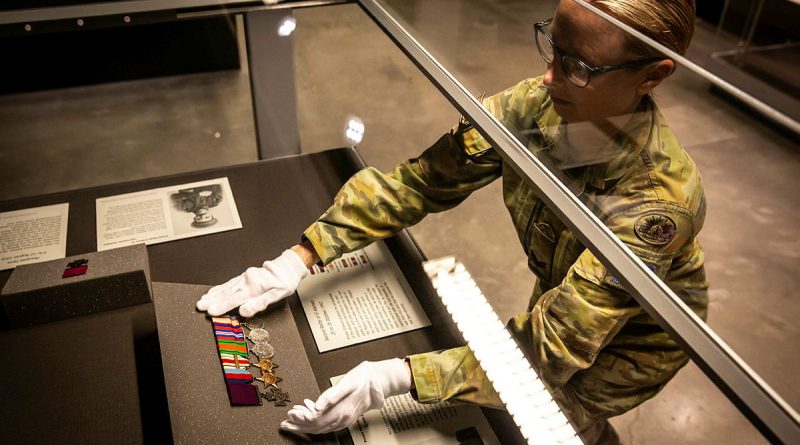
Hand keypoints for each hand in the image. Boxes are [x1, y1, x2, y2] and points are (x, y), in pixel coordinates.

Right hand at [196, 249, 307, 316]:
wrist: (288, 266)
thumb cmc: (285, 281)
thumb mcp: (277, 295)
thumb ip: (259, 303)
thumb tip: (243, 312)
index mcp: (254, 286)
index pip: (235, 298)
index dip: (222, 306)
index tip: (210, 311)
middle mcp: (246, 280)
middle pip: (227, 292)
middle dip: (212, 300)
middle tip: (199, 306)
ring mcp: (244, 278)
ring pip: (226, 287)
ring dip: (213, 294)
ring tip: (202, 300)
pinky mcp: (244, 277)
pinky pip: (229, 283)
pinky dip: (219, 288)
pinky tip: (213, 292)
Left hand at [280, 359, 411, 433]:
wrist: (381, 382)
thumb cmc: (364, 379)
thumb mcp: (347, 383)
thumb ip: (331, 395)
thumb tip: (316, 405)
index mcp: (341, 411)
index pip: (316, 420)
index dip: (301, 420)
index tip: (290, 415)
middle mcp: (342, 418)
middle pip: (316, 427)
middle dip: (299, 426)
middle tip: (285, 423)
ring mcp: (344, 419)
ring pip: (320, 427)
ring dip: (305, 424)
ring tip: (293, 418)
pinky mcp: (345, 415)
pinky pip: (327, 422)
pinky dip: (315, 419)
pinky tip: (309, 410)